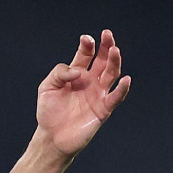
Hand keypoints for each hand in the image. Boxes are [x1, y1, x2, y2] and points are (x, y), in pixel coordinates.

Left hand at [37, 29, 130, 158]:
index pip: (86, 54)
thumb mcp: (46, 87)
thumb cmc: (49, 112)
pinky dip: (122, 89)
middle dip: (106, 46)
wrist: (51, 138)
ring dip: (115, 62)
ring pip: (112, 74)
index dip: (87, 45)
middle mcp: (90, 81)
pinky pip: (115, 97)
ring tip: (115, 50)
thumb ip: (59, 73)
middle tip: (107, 35)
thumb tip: (78, 71)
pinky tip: (125, 80)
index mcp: (77, 73)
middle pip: (103, 60)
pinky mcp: (103, 109)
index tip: (87, 39)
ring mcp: (98, 94)